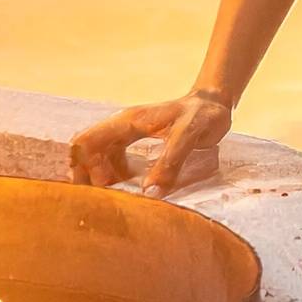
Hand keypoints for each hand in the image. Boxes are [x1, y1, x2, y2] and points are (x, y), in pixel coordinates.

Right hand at [67, 89, 232, 195]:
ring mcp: (127, 134)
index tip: (106, 184)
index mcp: (128, 121)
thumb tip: (149, 194)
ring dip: (100, 178)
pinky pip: (113, 162)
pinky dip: (114, 177)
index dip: (87, 166)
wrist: (215, 103)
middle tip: (104, 197)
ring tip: (116, 197)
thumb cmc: (203, 115)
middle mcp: (122, 126)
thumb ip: (170, 162)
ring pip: (98, 157)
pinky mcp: (135, 143)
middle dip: (86, 175)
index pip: (87, 141)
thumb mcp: (189, 136)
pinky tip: (129, 188)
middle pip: (85, 151)